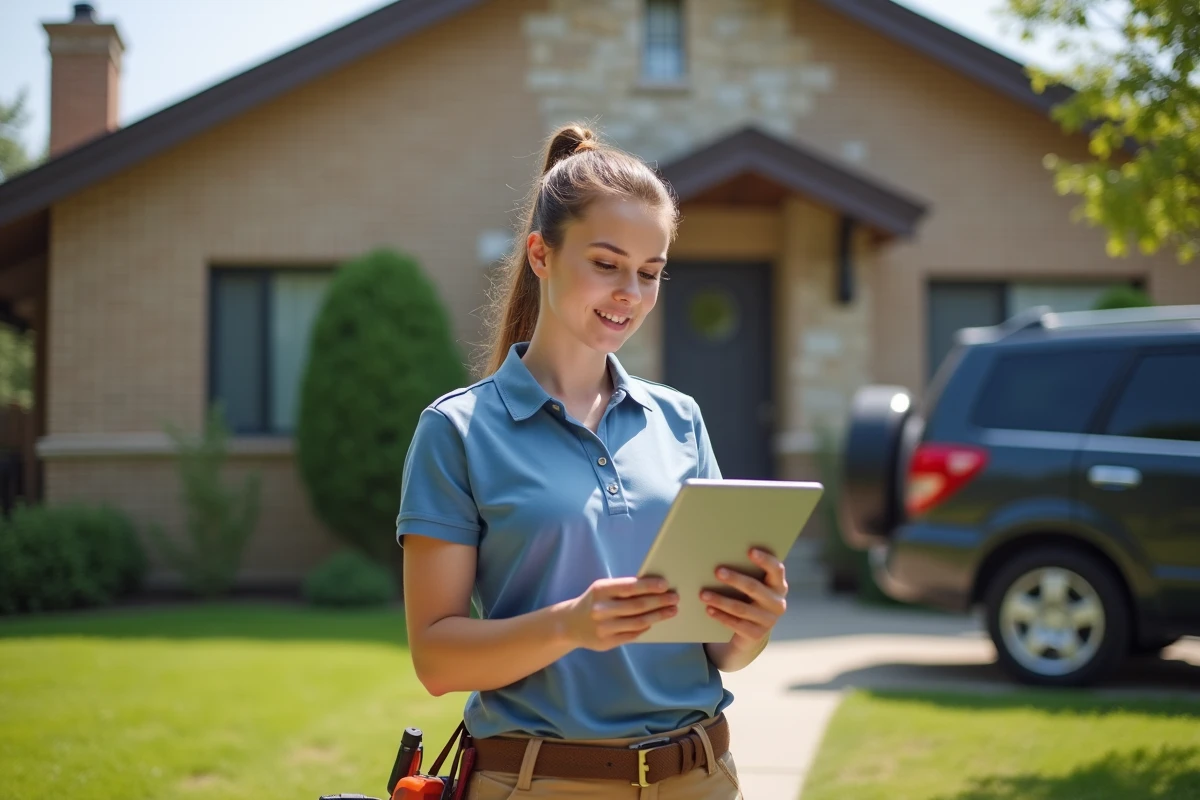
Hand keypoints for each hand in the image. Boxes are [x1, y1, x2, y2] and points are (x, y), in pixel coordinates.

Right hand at [563, 577, 678, 651]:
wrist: (570, 624)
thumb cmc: (594, 601)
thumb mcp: (603, 590)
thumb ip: (623, 589)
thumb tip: (654, 588)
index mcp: (600, 590)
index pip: (629, 587)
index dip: (648, 586)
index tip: (665, 585)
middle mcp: (601, 609)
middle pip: (637, 606)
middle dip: (659, 602)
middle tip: (675, 598)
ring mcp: (603, 628)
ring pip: (637, 622)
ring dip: (657, 616)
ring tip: (671, 611)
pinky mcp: (606, 642)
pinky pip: (632, 635)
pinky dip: (645, 627)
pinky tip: (653, 622)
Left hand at [700, 548, 787, 651]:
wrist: (753, 630)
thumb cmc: (751, 598)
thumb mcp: (755, 586)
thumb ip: (747, 573)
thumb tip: (721, 556)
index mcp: (779, 585)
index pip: (777, 570)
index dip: (765, 560)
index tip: (750, 551)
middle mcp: (778, 603)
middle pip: (755, 588)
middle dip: (735, 579)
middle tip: (717, 571)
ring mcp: (769, 621)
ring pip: (741, 608)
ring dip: (721, 600)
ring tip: (703, 594)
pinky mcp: (757, 635)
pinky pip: (736, 624)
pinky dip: (721, 616)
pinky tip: (708, 609)